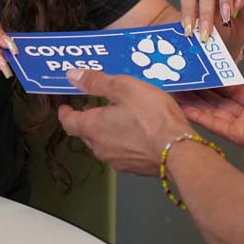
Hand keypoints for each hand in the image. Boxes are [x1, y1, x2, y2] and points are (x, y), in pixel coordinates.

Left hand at [58, 69, 190, 176]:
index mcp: (93, 127)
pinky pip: (121, 152)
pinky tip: (137, 132)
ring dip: (105, 131)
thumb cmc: (151, 116)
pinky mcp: (134, 167)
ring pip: (103, 144)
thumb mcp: (124, 88)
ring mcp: (117, 160)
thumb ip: (96, 82)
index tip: (65, 107)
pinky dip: (122, 140)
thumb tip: (71, 76)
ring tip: (118, 116)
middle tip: (94, 107)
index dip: (65, 113)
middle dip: (87, 120)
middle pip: (86, 133)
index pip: (68, 122)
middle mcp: (100, 147)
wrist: (178, 151)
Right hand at [180, 42, 243, 154]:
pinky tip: (181, 104)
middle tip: (181, 80)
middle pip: (219, 103)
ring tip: (175, 90)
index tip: (202, 72)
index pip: (234, 92)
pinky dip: (196, 114)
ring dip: (193, 102)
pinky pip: (213, 124)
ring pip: (212, 113)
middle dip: (200, 92)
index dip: (217, 82)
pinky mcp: (239, 136)